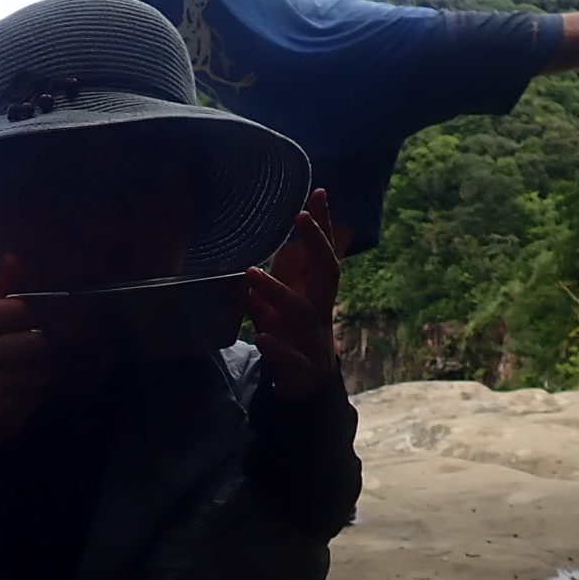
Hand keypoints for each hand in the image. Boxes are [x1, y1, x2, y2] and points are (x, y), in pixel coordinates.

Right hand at [0, 256, 51, 445]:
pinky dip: (30, 398)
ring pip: (41, 371)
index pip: (20, 311)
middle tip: (16, 361)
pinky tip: (11, 399)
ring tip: (12, 380)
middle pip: (36, 342)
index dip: (25, 322)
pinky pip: (36, 396)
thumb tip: (17, 256)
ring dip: (35, 376)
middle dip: (34, 352)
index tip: (14, 333)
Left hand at [244, 188, 340, 398]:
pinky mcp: (300, 369)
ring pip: (303, 312)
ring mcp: (313, 340)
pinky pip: (291, 359)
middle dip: (318, 244)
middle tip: (300, 216)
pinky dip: (276, 348)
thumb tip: (280, 227)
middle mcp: (321, 311)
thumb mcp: (291, 296)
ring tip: (250, 274)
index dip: (324, 225)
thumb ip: (288, 267)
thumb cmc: (294, 331)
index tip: (318, 192)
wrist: (307, 387)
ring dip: (277, 291)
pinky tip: (260, 337)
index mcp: (318, 292)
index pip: (325, 253)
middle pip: (328, 274)